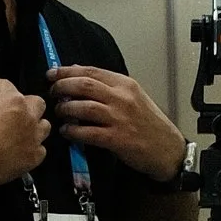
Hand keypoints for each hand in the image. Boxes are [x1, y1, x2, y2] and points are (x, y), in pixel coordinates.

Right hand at [0, 70, 48, 191]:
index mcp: (13, 100)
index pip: (7, 85)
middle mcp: (29, 116)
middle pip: (37, 103)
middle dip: (26, 102)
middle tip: (12, 108)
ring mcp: (34, 137)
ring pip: (44, 126)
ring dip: (35, 125)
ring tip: (23, 128)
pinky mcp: (35, 156)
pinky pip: (40, 149)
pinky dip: (33, 147)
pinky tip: (23, 148)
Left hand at [48, 63, 185, 183]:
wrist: (167, 148)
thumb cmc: (149, 123)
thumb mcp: (133, 97)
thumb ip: (108, 85)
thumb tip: (77, 72)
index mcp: (125, 84)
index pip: (91, 71)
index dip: (67, 71)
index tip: (52, 74)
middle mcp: (122, 98)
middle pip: (84, 85)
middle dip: (62, 87)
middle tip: (52, 93)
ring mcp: (119, 118)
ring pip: (83, 107)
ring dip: (65, 109)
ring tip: (59, 112)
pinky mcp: (117, 139)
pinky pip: (87, 132)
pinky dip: (73, 131)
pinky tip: (67, 131)